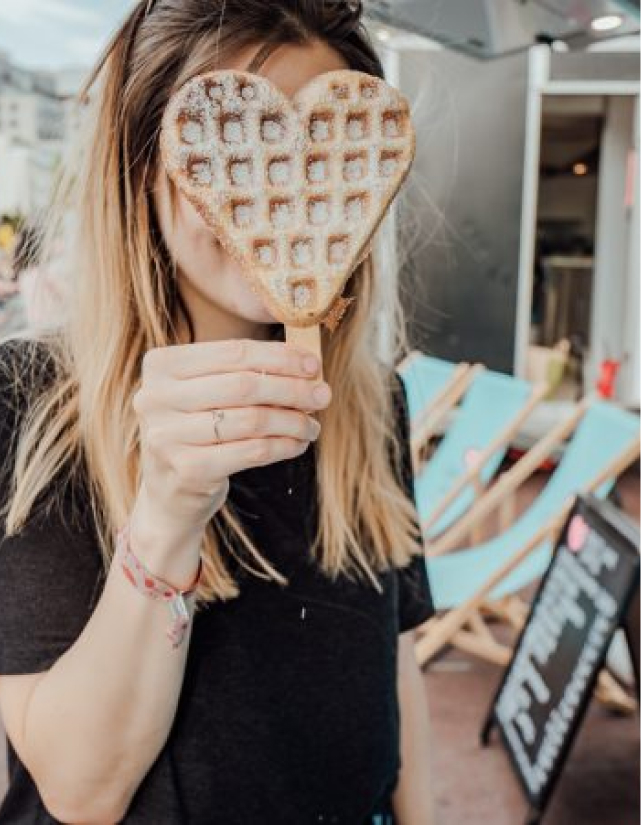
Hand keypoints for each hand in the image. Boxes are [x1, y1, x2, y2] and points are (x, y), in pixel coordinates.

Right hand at [128, 338, 329, 576]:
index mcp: (161, 365)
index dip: (280, 357)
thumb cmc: (198, 430)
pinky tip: (298, 444)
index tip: (313, 365)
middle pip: (244, 384)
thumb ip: (244, 372)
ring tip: (312, 425)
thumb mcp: (207, 393)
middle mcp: (155, 397)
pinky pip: (252, 451)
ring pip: (252, 420)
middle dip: (292, 389)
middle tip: (323, 395)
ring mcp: (168, 435)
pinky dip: (283, 446)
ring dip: (292, 421)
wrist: (168, 492)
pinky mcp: (188, 469)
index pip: (234, 352)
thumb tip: (307, 365)